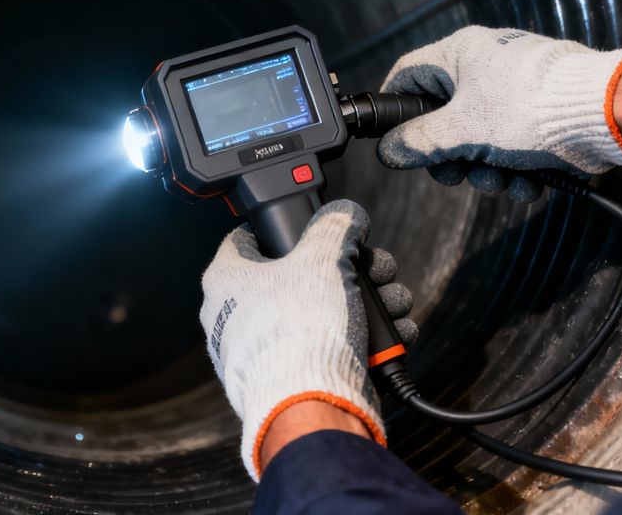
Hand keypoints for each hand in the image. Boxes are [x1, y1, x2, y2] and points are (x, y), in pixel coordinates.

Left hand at [199, 200, 417, 479]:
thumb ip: (335, 228)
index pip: (248, 236)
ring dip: (368, 304)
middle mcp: (238, 315)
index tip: (314, 227)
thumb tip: (345, 215)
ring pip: (323, 310)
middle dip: (350, 271)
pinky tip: (393, 335)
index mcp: (227, 279)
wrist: (310, 406)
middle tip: (376, 270)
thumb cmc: (299, 332)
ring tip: (394, 304)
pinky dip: (362, 339)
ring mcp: (265, 350)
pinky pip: (329, 346)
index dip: (284, 227)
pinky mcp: (293, 377)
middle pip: (300, 274)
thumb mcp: (322, 259)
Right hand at [378, 26, 621, 199]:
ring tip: (504, 181)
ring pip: (478, 138)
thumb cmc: (534, 107)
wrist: (607, 115)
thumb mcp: (464, 130)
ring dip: (486, 170)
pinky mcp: (539, 114)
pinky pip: (511, 144)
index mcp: (460, 54)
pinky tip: (528, 183)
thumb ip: (420, 142)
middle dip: (451, 157)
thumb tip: (389, 151)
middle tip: (457, 175)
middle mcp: (485, 67)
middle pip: (443, 117)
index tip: (393, 141)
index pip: (408, 75)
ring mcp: (514, 90)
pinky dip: (515, 168)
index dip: (394, 109)